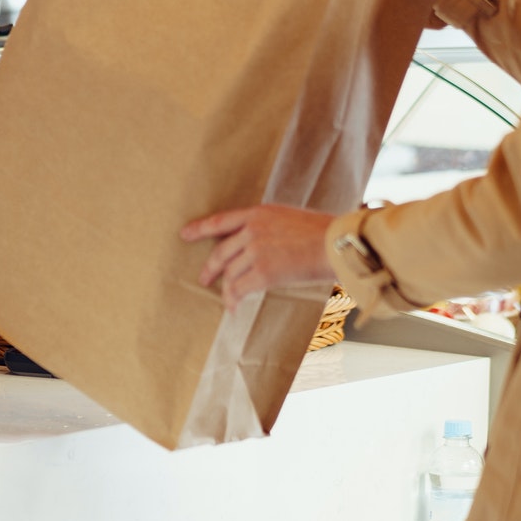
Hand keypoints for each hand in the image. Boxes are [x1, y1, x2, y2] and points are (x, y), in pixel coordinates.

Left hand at [180, 206, 335, 308]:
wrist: (336, 243)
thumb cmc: (323, 233)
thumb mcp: (290, 219)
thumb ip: (269, 228)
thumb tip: (257, 245)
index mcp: (259, 213)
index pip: (221, 220)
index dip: (200, 228)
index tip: (184, 234)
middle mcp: (252, 230)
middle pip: (221, 251)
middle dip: (210, 267)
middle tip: (204, 278)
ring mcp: (256, 250)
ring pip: (230, 273)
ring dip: (226, 289)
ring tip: (227, 299)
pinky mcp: (263, 272)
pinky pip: (239, 289)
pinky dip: (233, 300)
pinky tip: (234, 308)